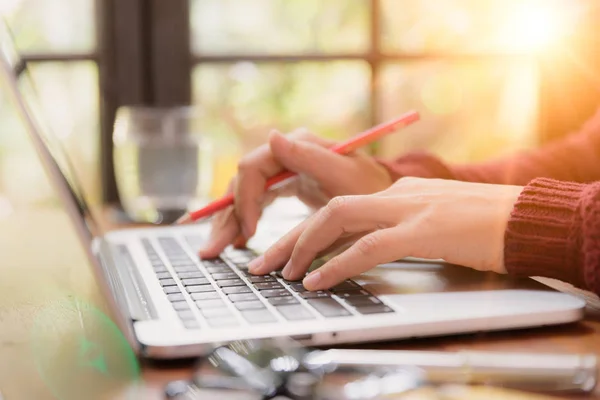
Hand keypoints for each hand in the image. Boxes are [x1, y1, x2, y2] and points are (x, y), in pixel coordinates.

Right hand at [199, 128, 392, 257]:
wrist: (385, 196)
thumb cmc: (370, 186)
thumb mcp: (344, 174)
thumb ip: (309, 156)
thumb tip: (273, 135)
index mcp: (296, 146)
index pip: (253, 168)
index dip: (246, 200)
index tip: (250, 232)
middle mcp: (285, 154)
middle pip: (242, 182)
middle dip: (226, 216)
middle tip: (212, 249)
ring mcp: (283, 169)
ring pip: (244, 194)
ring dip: (228, 222)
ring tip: (214, 250)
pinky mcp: (285, 184)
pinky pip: (256, 202)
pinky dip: (244, 222)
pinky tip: (235, 241)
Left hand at [247, 177, 523, 290]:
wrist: (526, 218)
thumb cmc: (484, 223)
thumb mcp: (434, 217)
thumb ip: (403, 222)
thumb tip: (373, 238)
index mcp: (397, 193)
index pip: (339, 208)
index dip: (307, 230)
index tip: (284, 250)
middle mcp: (396, 196)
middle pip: (328, 210)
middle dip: (290, 238)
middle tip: (262, 263)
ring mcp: (409, 209)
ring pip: (338, 219)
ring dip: (304, 247)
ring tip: (282, 273)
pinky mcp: (424, 230)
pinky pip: (369, 247)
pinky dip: (338, 264)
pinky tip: (318, 281)